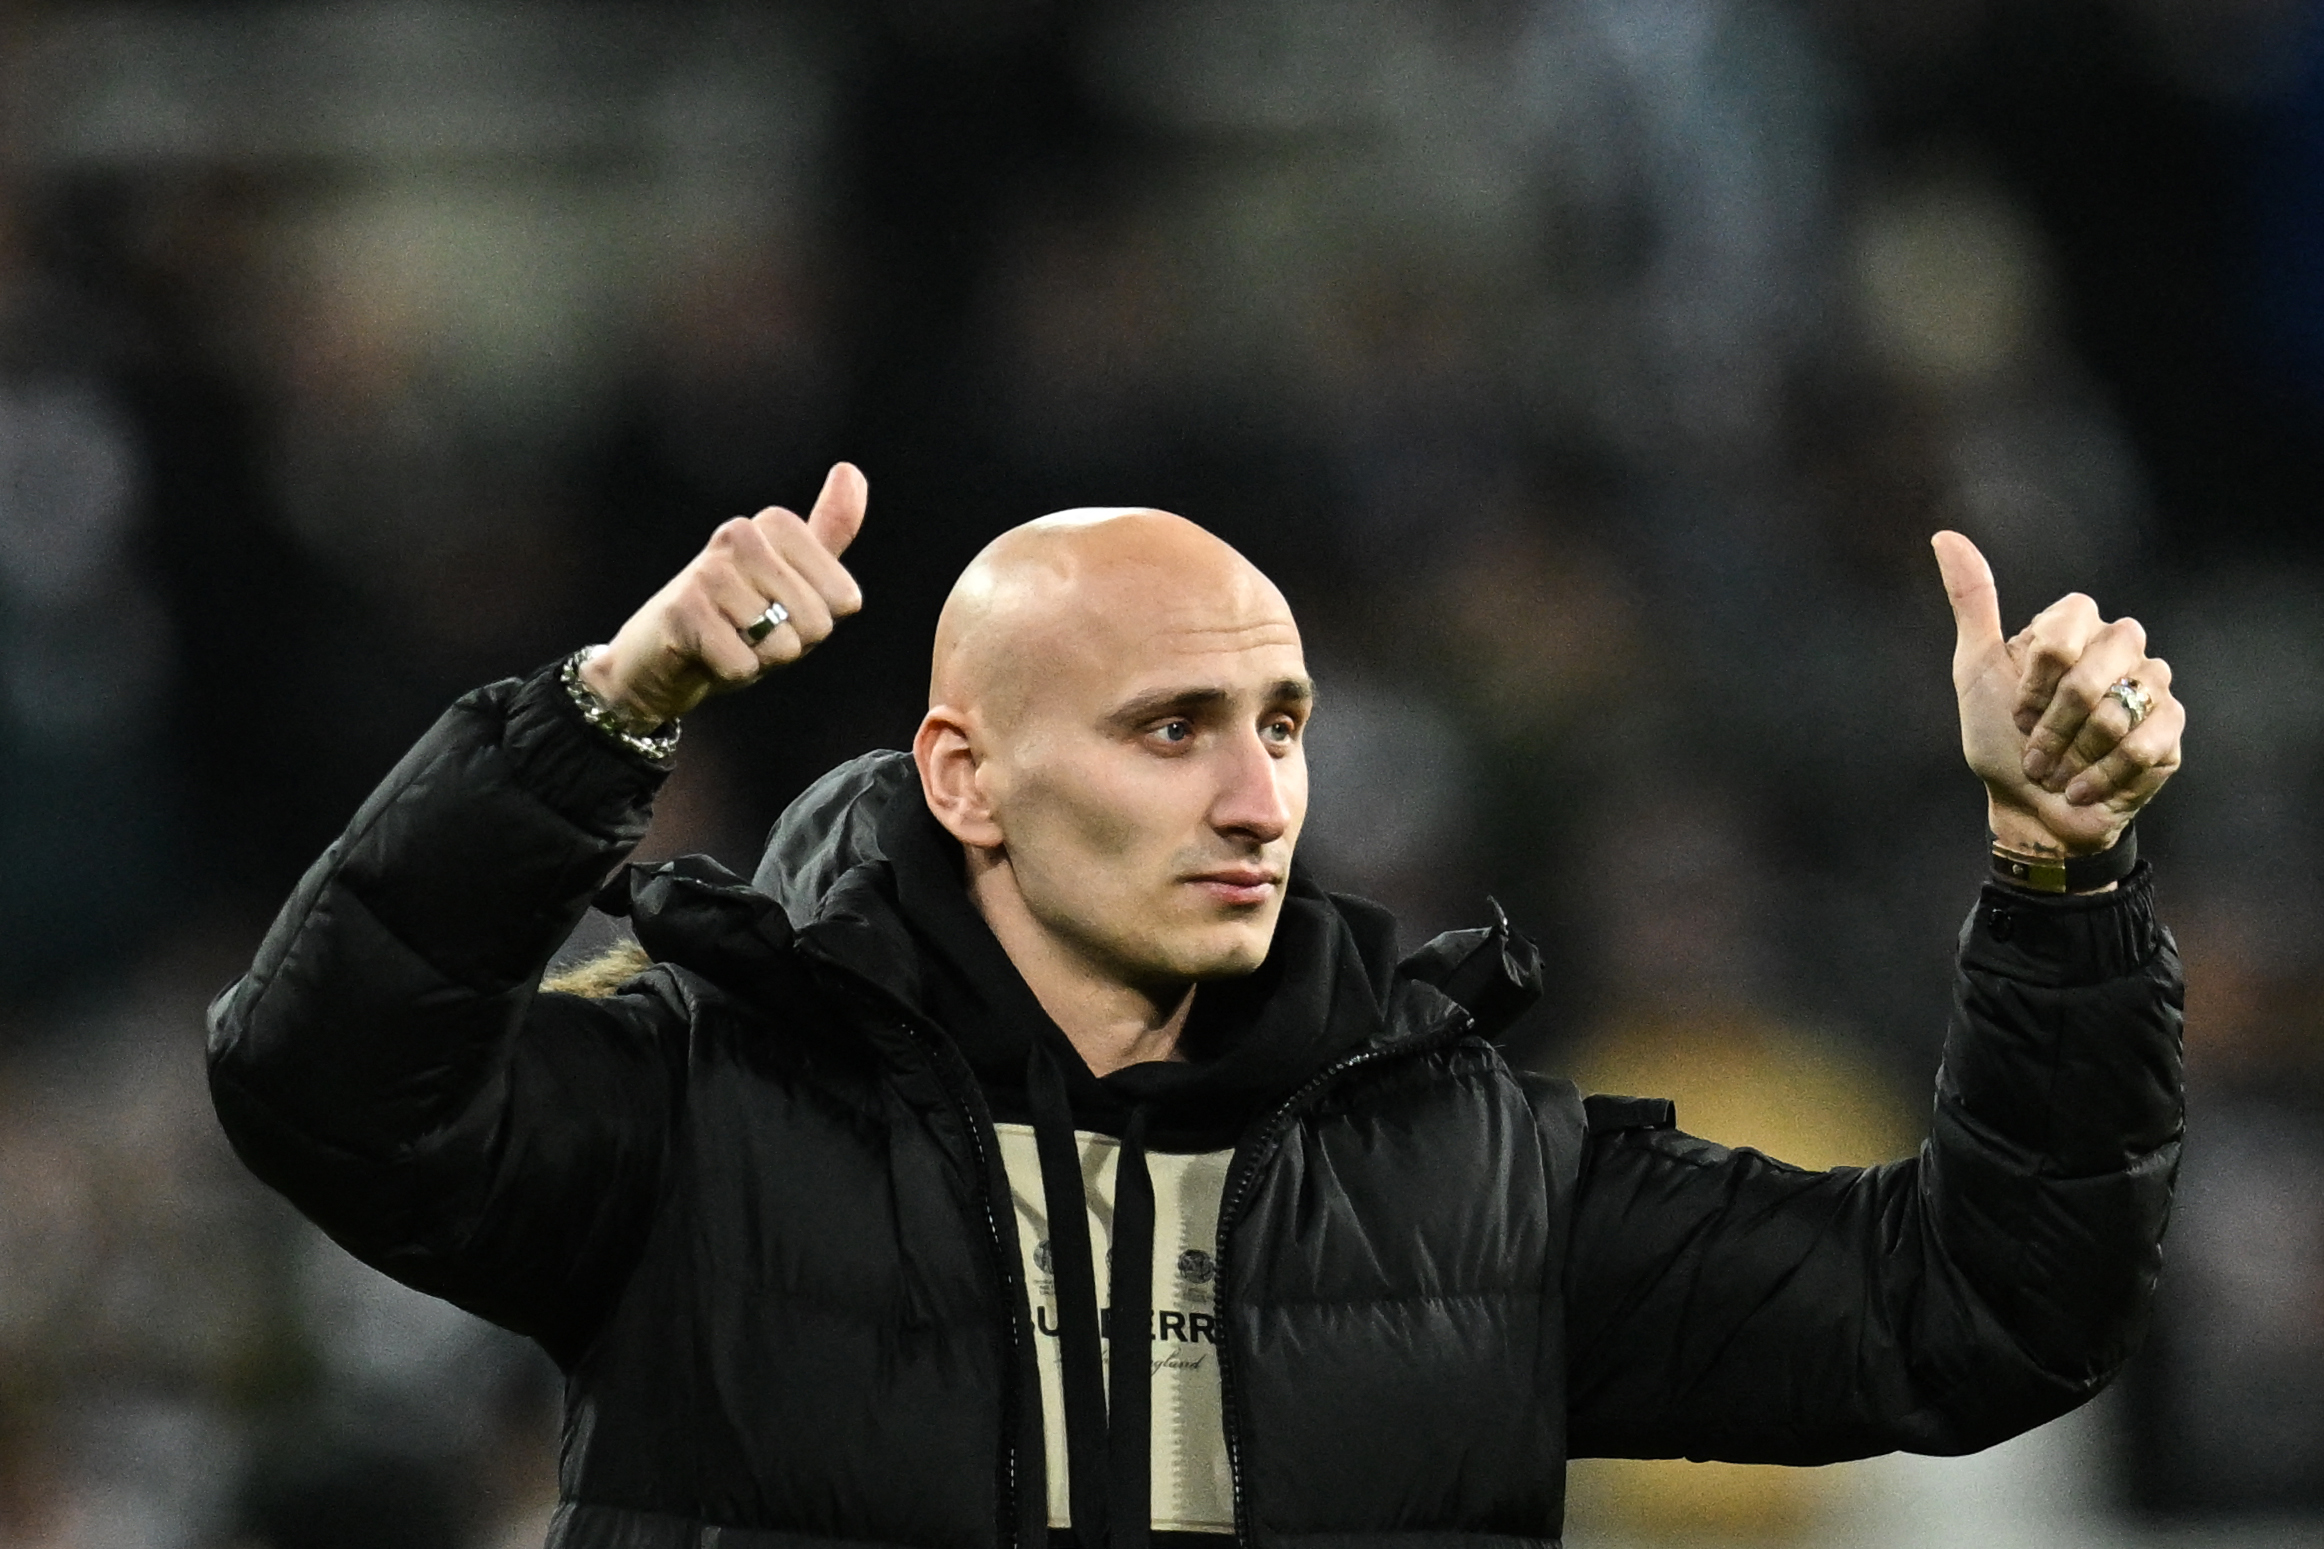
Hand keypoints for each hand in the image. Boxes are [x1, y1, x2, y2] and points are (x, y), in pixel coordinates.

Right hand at [583, 462, 867, 727]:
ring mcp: (710, 570)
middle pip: (816, 623)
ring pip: (781, 645)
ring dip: (759, 659)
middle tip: (751, 633)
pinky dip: (732, 674)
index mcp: (776, 524)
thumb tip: (851, 470)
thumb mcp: (794, 578)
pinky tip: (706, 656)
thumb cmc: (736, 619)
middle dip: (791, 645)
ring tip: (729, 640)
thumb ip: (829, 530)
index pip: (845, 598)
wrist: (661, 658)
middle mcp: (741, 535)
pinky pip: (744, 665)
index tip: (780, 613)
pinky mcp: (684, 610)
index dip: (818, 624)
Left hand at [1932, 531, 2184, 857]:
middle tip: (2034, 748)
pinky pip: (2144, 745)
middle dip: (2053, 722)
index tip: (2016, 709)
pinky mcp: (2170, 730)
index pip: (2068, 623)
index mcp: (2075, 626)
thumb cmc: (2000, 739)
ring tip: (2058, 770)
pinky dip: (2101, 775)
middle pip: (2093, 671)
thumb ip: (1970, 602)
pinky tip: (2082, 787)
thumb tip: (1945, 536)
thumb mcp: (1975, 670)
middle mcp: (2120, 647)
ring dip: (2074, 753)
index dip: (2036, 676)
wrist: (2028, 807)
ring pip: (2118, 711)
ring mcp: (2151, 687)